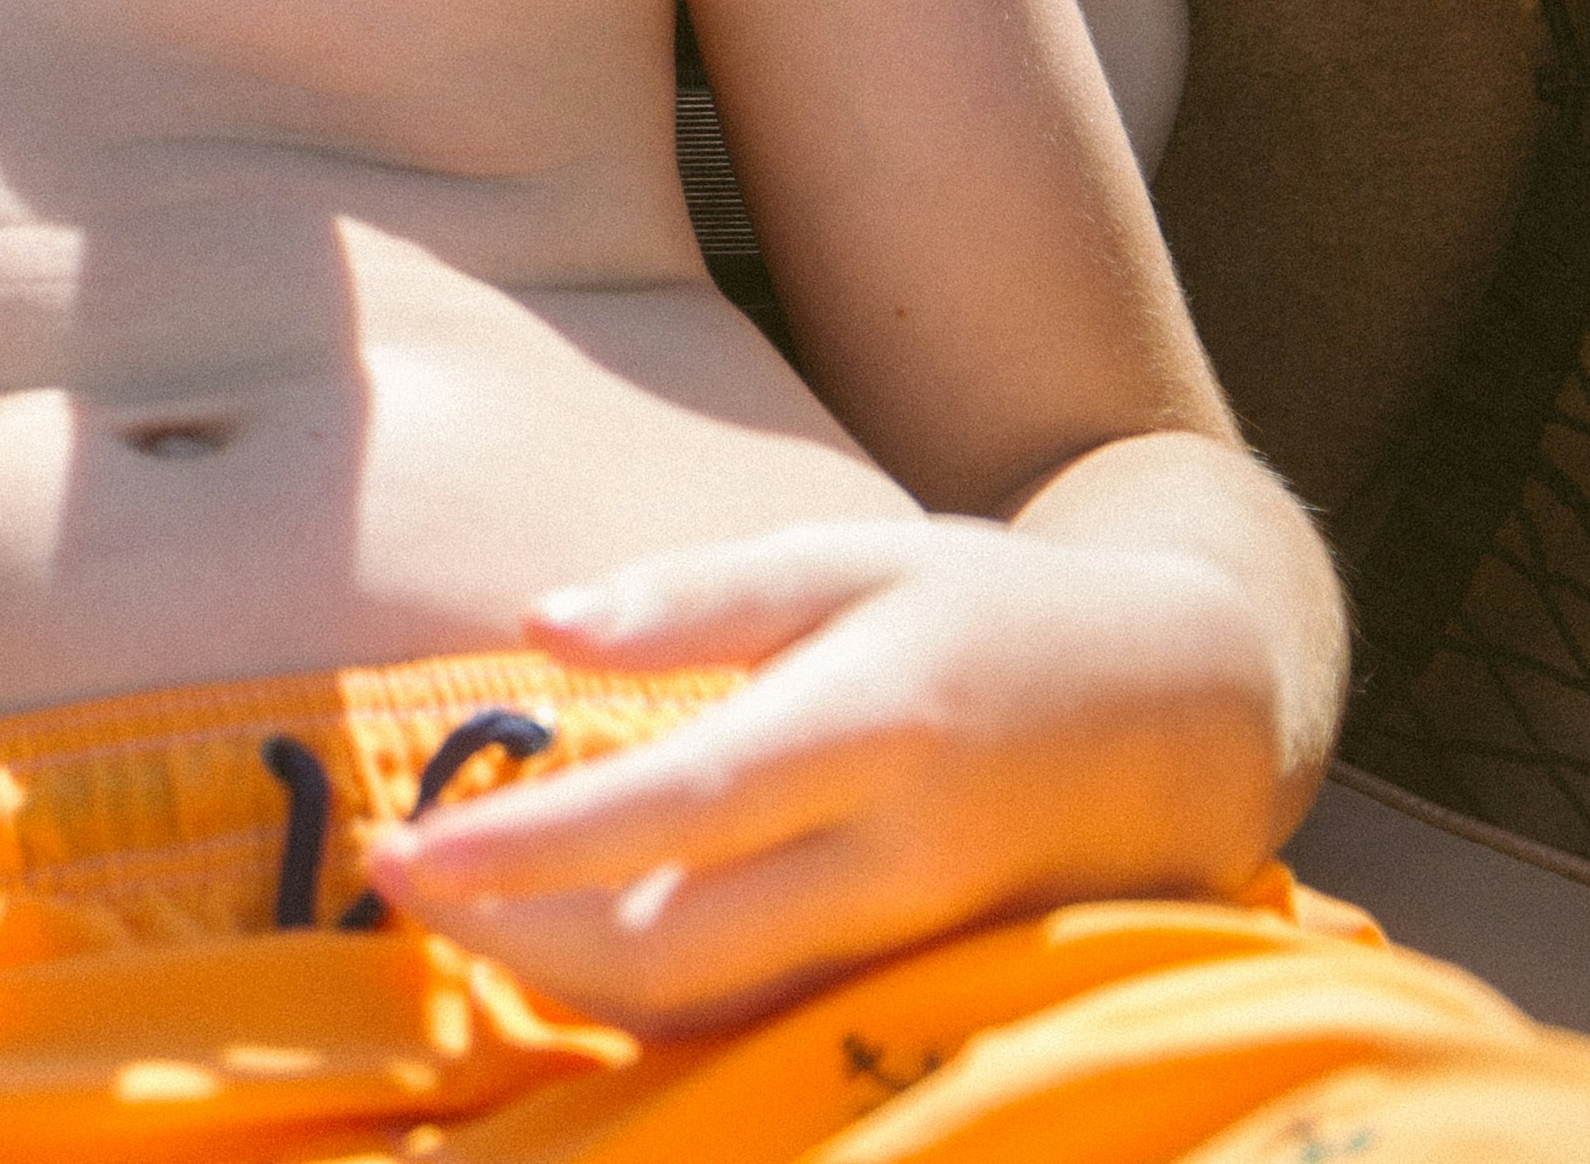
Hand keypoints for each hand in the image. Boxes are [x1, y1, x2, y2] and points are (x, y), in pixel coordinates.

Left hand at [362, 515, 1296, 1031]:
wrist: (1192, 713)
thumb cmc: (987, 615)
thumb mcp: (847, 559)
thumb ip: (692, 597)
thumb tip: (536, 630)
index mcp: (871, 728)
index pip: (672, 809)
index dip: (527, 850)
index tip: (397, 856)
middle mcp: (903, 865)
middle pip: (680, 953)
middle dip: (519, 940)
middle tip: (403, 886)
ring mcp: (924, 955)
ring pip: (721, 1016)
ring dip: (575, 985)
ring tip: (470, 910)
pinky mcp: (931, 1003)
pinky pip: (772, 1030)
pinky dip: (662, 1008)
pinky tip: (578, 949)